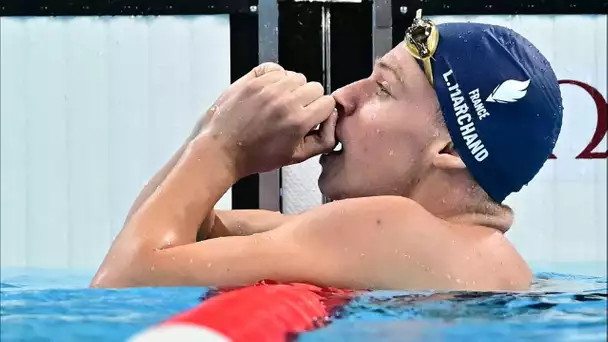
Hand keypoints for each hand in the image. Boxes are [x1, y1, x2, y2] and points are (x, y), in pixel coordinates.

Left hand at [199, 63, 337, 177]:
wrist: (222, 149)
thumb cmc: (255, 155)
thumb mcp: (296, 157)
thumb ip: (323, 140)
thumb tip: (332, 121)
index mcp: (298, 120)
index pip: (328, 102)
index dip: (321, 112)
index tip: (311, 118)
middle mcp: (284, 100)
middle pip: (314, 87)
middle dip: (308, 100)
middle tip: (294, 113)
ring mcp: (267, 87)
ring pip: (295, 76)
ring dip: (292, 88)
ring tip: (279, 104)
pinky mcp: (252, 80)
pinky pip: (275, 68)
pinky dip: (275, 77)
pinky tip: (269, 93)